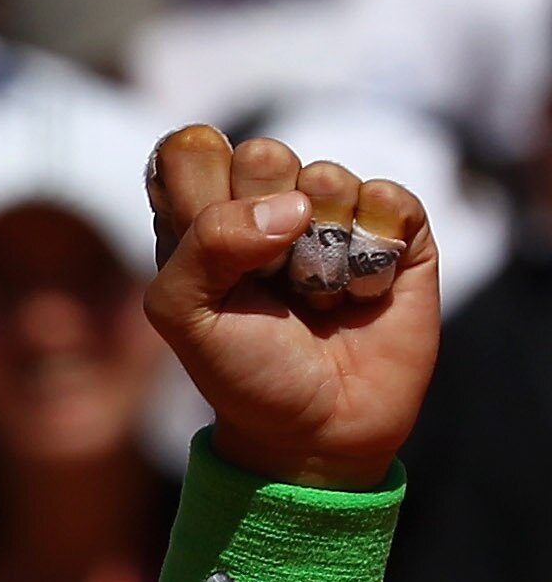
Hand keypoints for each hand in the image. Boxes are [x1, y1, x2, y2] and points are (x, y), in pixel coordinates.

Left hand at [145, 125, 436, 490]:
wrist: (317, 431)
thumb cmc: (244, 373)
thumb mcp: (185, 319)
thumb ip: (202, 245)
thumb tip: (291, 207)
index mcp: (203, 217)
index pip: (191, 150)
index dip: (201, 195)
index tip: (210, 256)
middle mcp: (267, 204)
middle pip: (262, 154)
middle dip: (259, 225)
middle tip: (266, 283)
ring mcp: (335, 212)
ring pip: (325, 176)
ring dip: (318, 254)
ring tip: (315, 300)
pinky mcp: (395, 228)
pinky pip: (388, 198)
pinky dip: (373, 254)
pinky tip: (361, 296)